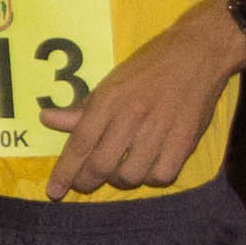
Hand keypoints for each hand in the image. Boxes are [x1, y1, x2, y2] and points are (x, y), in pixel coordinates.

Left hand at [40, 12, 245, 196]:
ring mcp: (159, 130)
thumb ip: (82, 108)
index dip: (65, 172)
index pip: (80, 143)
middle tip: (85, 183)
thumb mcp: (111, 82)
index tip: (54, 192)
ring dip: (120, 179)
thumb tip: (47, 119)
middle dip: (87, 182)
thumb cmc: (150, 66)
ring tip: (120, 168)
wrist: (198, 52)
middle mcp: (131, 117)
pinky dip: (151, 177)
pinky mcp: (185, 141)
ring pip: (130, 176)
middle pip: (101, 166)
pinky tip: (149, 166)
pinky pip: (161, 176)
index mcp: (109, 100)